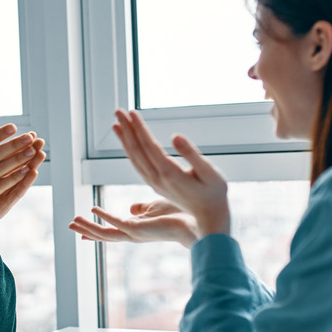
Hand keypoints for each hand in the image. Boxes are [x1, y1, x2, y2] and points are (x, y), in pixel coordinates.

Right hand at [69, 199, 198, 247]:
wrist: (197, 221)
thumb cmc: (180, 214)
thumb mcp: (155, 207)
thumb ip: (142, 209)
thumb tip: (132, 207)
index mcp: (136, 229)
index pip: (111, 230)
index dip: (95, 229)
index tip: (81, 229)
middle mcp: (134, 234)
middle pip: (104, 235)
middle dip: (87, 230)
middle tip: (70, 225)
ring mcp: (136, 233)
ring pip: (106, 233)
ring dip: (89, 227)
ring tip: (74, 221)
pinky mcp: (140, 229)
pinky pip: (117, 223)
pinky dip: (105, 216)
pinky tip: (93, 209)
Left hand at [112, 109, 229, 237]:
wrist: (209, 220)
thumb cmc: (215, 195)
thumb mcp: (210, 173)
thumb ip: (192, 154)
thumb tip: (175, 136)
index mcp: (169, 173)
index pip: (149, 146)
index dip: (139, 128)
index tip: (131, 112)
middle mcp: (157, 178)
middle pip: (137, 150)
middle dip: (127, 129)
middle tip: (117, 111)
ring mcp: (155, 182)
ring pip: (134, 158)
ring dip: (125, 140)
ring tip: (116, 124)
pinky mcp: (156, 184)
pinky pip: (138, 165)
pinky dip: (130, 151)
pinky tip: (128, 142)